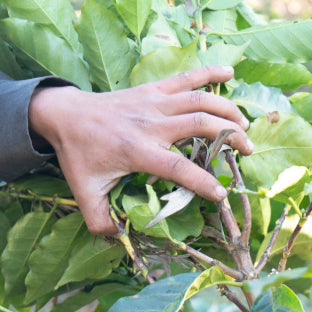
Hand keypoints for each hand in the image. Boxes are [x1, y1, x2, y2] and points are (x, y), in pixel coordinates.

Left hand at [27, 66, 252, 234]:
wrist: (63, 114)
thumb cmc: (78, 155)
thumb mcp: (84, 192)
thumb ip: (100, 220)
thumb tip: (119, 240)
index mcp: (136, 150)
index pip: (177, 167)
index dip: (202, 182)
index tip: (221, 194)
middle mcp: (149, 123)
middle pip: (199, 124)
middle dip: (230, 137)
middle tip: (248, 152)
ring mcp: (153, 102)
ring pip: (199, 100)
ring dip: (227, 110)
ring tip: (246, 127)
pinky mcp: (152, 89)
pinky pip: (185, 78)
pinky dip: (208, 72)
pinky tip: (230, 72)